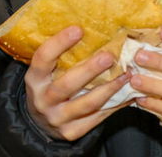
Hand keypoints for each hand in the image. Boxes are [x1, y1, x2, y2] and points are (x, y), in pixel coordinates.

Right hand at [24, 26, 132, 141]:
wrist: (40, 123)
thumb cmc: (48, 86)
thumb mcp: (45, 72)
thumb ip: (60, 57)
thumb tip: (89, 29)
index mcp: (34, 80)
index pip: (43, 59)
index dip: (59, 43)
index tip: (78, 29)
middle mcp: (43, 100)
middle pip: (67, 85)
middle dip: (90, 70)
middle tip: (109, 56)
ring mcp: (57, 118)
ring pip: (87, 104)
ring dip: (110, 88)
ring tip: (126, 74)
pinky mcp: (72, 132)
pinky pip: (97, 118)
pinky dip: (115, 105)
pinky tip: (128, 93)